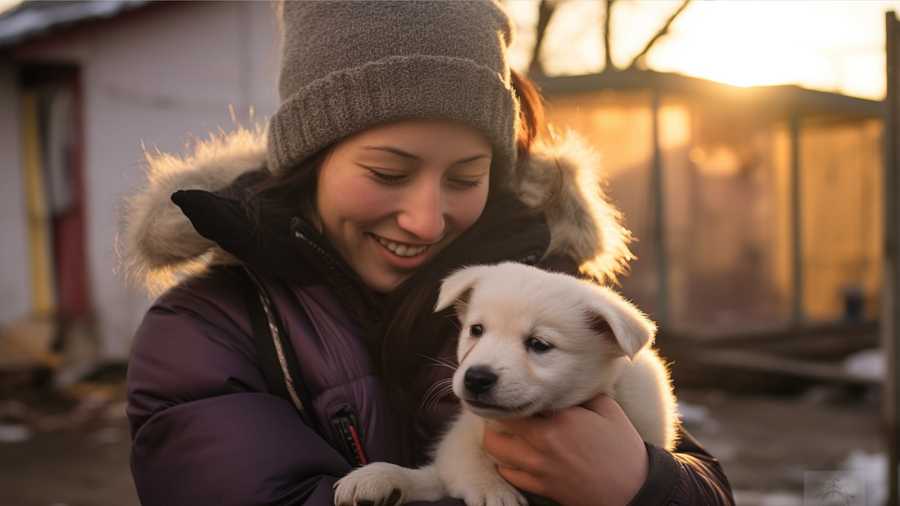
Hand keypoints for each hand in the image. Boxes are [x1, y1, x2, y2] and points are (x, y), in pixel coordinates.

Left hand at [482, 394, 648, 505]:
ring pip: (496, 452)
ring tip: (506, 433)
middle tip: (503, 411)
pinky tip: (516, 456)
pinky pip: (508, 474)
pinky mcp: (541, 487)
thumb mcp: (608, 410)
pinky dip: (506, 464)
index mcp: (560, 420)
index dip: (512, 394)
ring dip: (497, 440)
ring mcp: (539, 468)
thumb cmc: (623, 449)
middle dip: (496, 417)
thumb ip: (583, 392)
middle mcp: (542, 443)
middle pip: (496, 427)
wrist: (633, 490)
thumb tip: (564, 381)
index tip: (514, 390)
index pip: (518, 402)